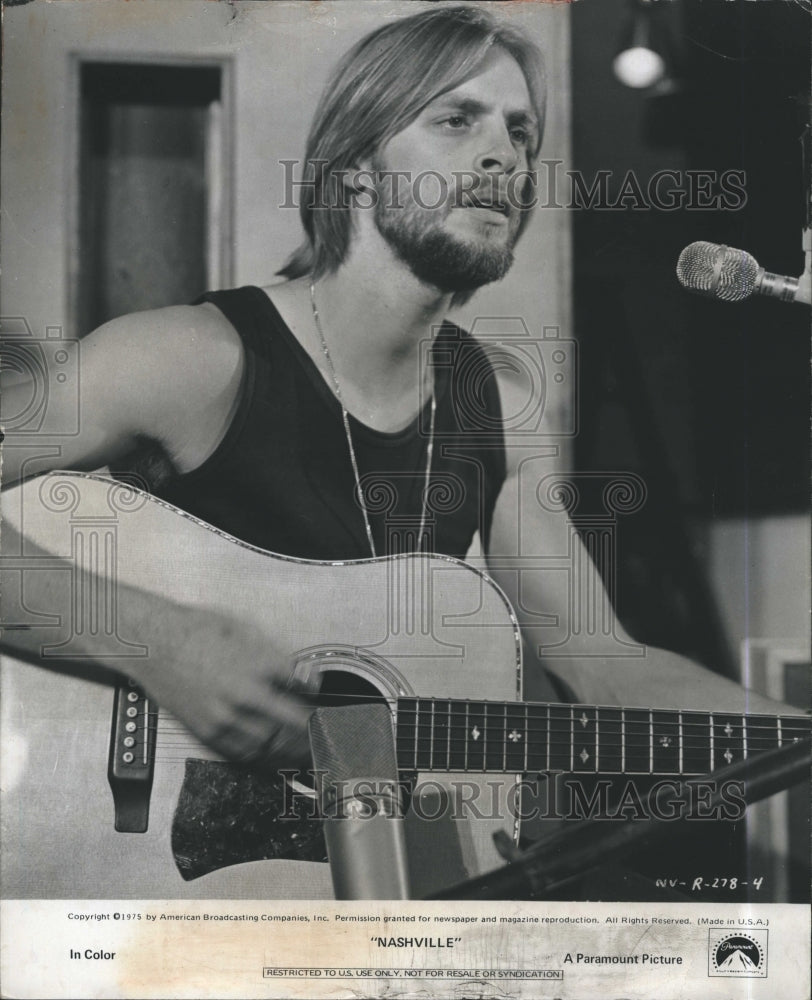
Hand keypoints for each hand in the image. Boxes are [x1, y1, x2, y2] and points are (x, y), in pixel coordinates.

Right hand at [133, 604, 313, 768]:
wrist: (154, 643)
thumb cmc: (196, 631)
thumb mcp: (245, 630)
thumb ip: (277, 655)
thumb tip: (302, 674)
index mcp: (257, 664)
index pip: (302, 687)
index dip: (316, 695)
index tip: (320, 699)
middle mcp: (243, 693)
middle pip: (293, 722)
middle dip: (313, 730)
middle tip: (325, 733)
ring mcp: (225, 716)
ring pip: (272, 742)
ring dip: (293, 748)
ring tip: (307, 749)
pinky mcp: (208, 731)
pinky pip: (245, 752)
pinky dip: (266, 754)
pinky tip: (275, 753)